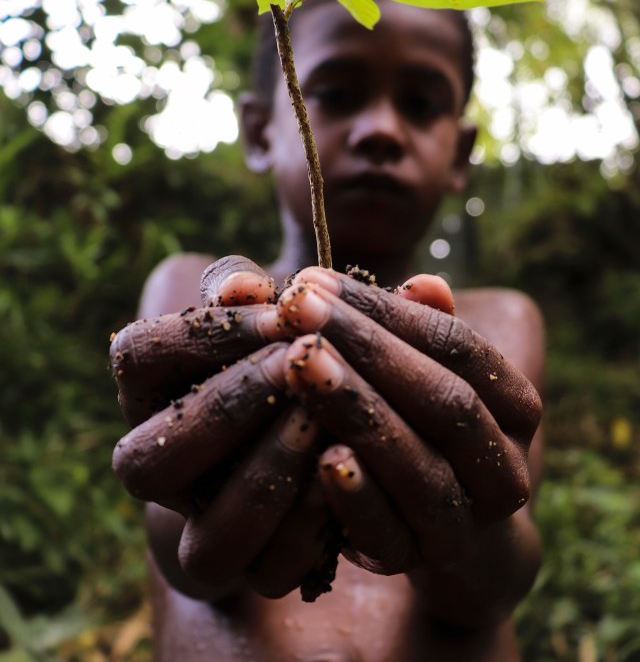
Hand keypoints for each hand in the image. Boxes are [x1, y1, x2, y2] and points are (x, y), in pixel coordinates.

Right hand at [110, 256, 335, 596]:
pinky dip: (312, 523)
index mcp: (148, 391)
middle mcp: (161, 468)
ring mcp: (205, 526)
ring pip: (204, 543)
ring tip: (321, 420)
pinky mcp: (260, 564)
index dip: (203, 334)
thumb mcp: (260, 301)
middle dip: (226, 409)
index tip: (279, 310)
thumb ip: (246, 284)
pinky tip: (348, 466)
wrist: (314, 402)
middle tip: (295, 365)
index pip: (137, 358)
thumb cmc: (279, 337)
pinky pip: (272, 570)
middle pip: (148, 462)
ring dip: (264, 477)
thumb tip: (244, 288)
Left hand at [272, 267, 540, 578]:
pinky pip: (390, 532)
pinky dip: (356, 496)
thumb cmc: (414, 415)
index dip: (388, 310)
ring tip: (299, 364)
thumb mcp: (419, 367)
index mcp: (515, 406)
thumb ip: (417, 327)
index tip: (316, 279)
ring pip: (423, 466)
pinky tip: (318, 454)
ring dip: (357, 410)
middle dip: (367, 349)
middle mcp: (506, 467)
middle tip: (298, 308)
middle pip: (446, 402)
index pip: (458, 346)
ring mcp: (467, 521)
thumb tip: (424, 284)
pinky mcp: (417, 561)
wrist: (426, 520)